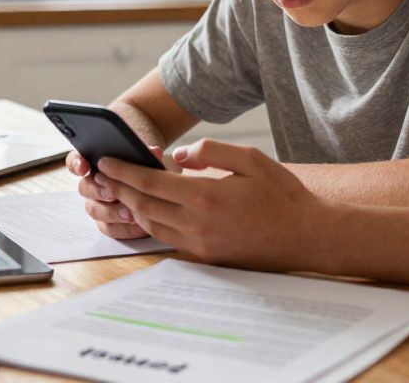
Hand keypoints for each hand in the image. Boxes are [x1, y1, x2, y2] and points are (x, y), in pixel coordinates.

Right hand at [69, 146, 176, 239]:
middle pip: (84, 188)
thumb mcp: (148, 158)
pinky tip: (139, 226)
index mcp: (95, 163)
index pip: (75, 160)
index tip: (84, 167)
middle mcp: (91, 184)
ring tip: (130, 213)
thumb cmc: (146, 168)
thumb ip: (147, 153)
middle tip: (113, 193)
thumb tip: (154, 153)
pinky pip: (109, 228)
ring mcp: (97, 205)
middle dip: (99, 191)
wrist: (156, 189)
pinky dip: (124, 228)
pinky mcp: (107, 224)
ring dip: (112, 212)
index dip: (77, 163)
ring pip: (94, 210)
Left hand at [98, 139, 322, 270]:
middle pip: (142, 206)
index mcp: (205, 197)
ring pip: (151, 224)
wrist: (306, 236)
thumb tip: (176, 158)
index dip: (123, 171)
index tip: (105, 161)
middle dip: (118, 188)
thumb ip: (210, 152)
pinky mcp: (207, 257)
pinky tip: (148, 210)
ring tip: (120, 190)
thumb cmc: (282, 194)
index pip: (149, 183)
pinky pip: (168, 238)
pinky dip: (151, 222)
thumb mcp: (250, 159)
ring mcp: (200, 244)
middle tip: (101, 175)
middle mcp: (197, 225)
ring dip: (131, 207)